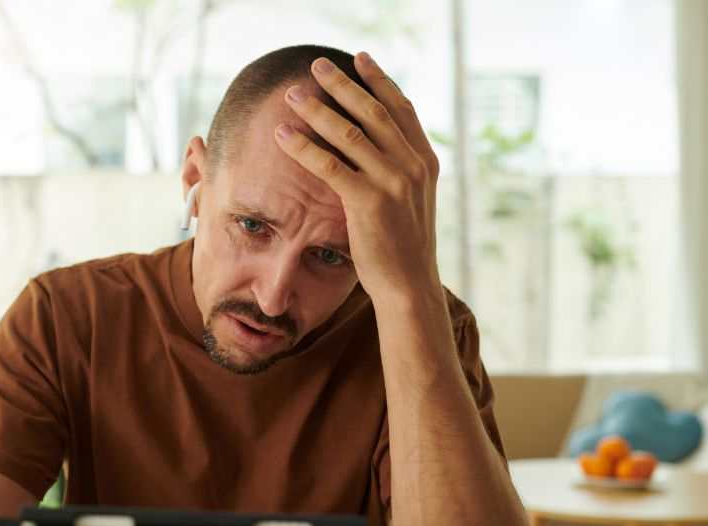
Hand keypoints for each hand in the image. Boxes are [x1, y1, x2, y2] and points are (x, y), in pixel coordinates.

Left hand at [275, 53, 441, 304]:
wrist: (409, 285)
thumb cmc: (402, 248)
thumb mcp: (410, 201)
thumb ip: (398, 171)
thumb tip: (375, 148)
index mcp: (425, 161)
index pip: (401, 109)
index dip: (379, 81)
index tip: (359, 58)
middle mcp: (412, 165)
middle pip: (373, 111)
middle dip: (342, 85)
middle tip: (316, 66)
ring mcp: (393, 182)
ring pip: (349, 133)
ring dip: (317, 109)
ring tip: (293, 93)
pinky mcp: (369, 201)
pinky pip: (329, 165)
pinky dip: (303, 147)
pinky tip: (282, 135)